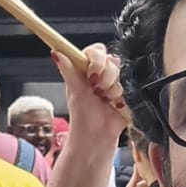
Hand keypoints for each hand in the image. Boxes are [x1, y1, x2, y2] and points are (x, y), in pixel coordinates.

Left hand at [51, 44, 126, 159]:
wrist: (97, 135)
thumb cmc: (83, 115)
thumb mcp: (74, 91)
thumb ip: (68, 70)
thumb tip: (55, 52)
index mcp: (86, 68)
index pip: (96, 51)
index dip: (97, 58)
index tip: (92, 72)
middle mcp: (102, 72)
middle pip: (111, 59)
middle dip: (105, 76)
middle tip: (97, 90)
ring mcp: (115, 81)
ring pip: (121, 72)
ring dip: (111, 89)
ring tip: (104, 100)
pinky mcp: (128, 91)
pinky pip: (130, 85)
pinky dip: (121, 96)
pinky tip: (115, 105)